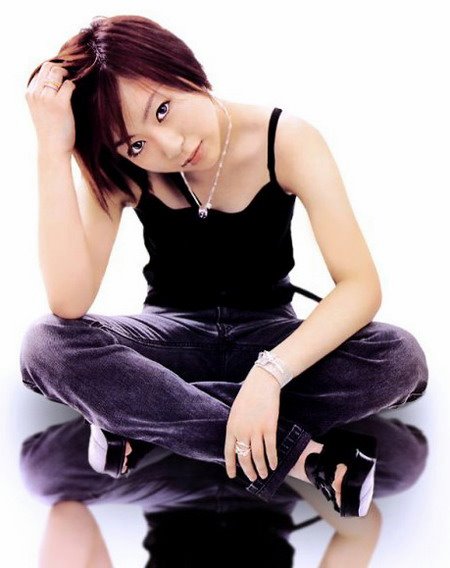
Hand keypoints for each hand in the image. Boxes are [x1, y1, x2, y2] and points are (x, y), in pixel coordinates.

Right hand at [25, 61, 76, 154]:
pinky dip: (75, 87)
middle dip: (63, 69)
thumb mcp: (41, 109)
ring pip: (58, 73)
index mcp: (30, 93)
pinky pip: (69, 85)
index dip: (55, 70)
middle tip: (73, 78)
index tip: (65, 76)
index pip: (42, 70)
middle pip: (49, 67)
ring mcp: (46, 98)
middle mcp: (35, 93)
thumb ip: (44, 95)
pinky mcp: (59, 104)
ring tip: (76, 84)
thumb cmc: (50, 131)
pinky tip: (77, 94)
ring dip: (69, 76)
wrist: (53, 148)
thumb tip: (58, 81)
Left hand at [224, 365, 280, 481]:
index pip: (229, 452)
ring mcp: (255, 430)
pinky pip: (270, 449)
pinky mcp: (269, 427)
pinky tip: (275, 465)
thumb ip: (236, 427)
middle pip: (244, 457)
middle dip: (249, 470)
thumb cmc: (248, 395)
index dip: (230, 465)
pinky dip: (272, 459)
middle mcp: (242, 431)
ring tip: (265, 475)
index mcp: (231, 427)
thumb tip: (239, 443)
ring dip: (261, 468)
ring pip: (257, 456)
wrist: (261, 383)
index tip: (232, 476)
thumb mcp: (236, 411)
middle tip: (253, 478)